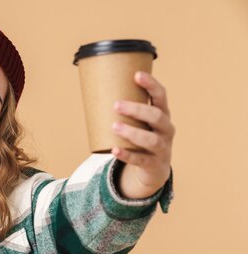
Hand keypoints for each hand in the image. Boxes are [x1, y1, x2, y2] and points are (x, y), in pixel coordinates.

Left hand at [111, 71, 174, 198]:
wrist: (153, 169)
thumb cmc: (143, 138)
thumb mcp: (140, 123)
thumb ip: (126, 111)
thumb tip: (95, 91)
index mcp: (163, 115)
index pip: (161, 96)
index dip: (151, 85)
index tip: (136, 75)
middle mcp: (166, 130)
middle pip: (157, 117)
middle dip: (137, 110)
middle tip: (116, 105)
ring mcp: (162, 148)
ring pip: (151, 140)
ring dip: (132, 132)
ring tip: (114, 126)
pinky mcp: (153, 165)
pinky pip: (140, 160)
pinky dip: (127, 155)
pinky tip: (115, 150)